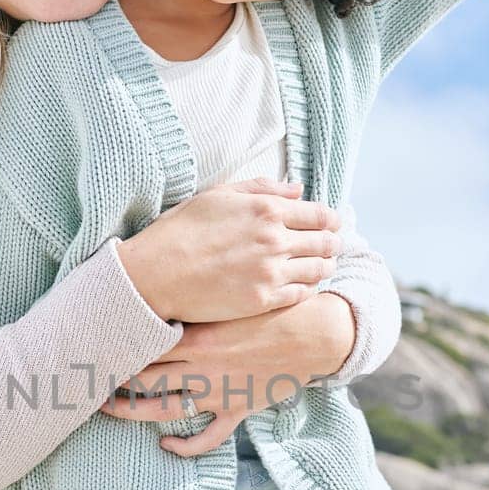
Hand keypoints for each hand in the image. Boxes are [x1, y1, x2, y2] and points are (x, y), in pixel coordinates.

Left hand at [98, 291, 356, 455]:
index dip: (115, 344)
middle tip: (88, 378)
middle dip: (113, 380)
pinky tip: (166, 446)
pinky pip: (208, 437)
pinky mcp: (237, 410)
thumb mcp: (233, 293)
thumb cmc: (273, 305)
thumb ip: (198, 294)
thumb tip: (163, 280)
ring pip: (166, 410)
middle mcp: (202, 367)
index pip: (144, 342)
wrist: (315, 333)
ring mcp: (219, 392)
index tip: (90, 343)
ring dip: (133, 414)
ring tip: (109, 411)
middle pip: (145, 379)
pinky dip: (186, 447)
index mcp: (198, 336)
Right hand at [115, 178, 341, 323]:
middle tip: (332, 245)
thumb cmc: (181, 230)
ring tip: (321, 265)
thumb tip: (297, 189)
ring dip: (324, 266)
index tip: (332, 224)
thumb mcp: (219, 195)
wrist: (156, 274)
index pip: (319, 214)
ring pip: (318, 269)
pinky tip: (302, 284)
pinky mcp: (263, 300)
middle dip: (332, 243)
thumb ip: (262, 189)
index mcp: (266, 209)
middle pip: (325, 242)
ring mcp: (270, 272)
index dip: (331, 220)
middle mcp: (274, 240)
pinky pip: (301, 294)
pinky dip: (308, 287)